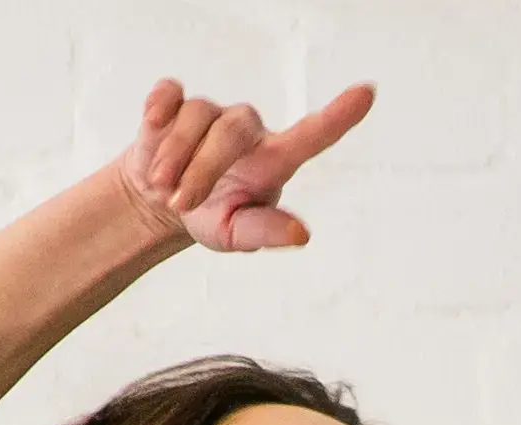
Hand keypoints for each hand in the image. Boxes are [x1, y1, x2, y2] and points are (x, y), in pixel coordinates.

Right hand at [122, 75, 373, 254]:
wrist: (161, 202)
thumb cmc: (210, 215)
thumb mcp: (237, 234)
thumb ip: (266, 232)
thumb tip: (301, 235)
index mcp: (274, 160)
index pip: (312, 135)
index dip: (339, 115)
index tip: (368, 93)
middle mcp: (248, 129)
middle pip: (230, 131)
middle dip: (201, 169)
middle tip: (181, 202)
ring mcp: (213, 112)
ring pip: (195, 117)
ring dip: (173, 157)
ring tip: (165, 186)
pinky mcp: (177, 102)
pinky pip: (170, 93)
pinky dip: (158, 112)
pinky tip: (153, 126)